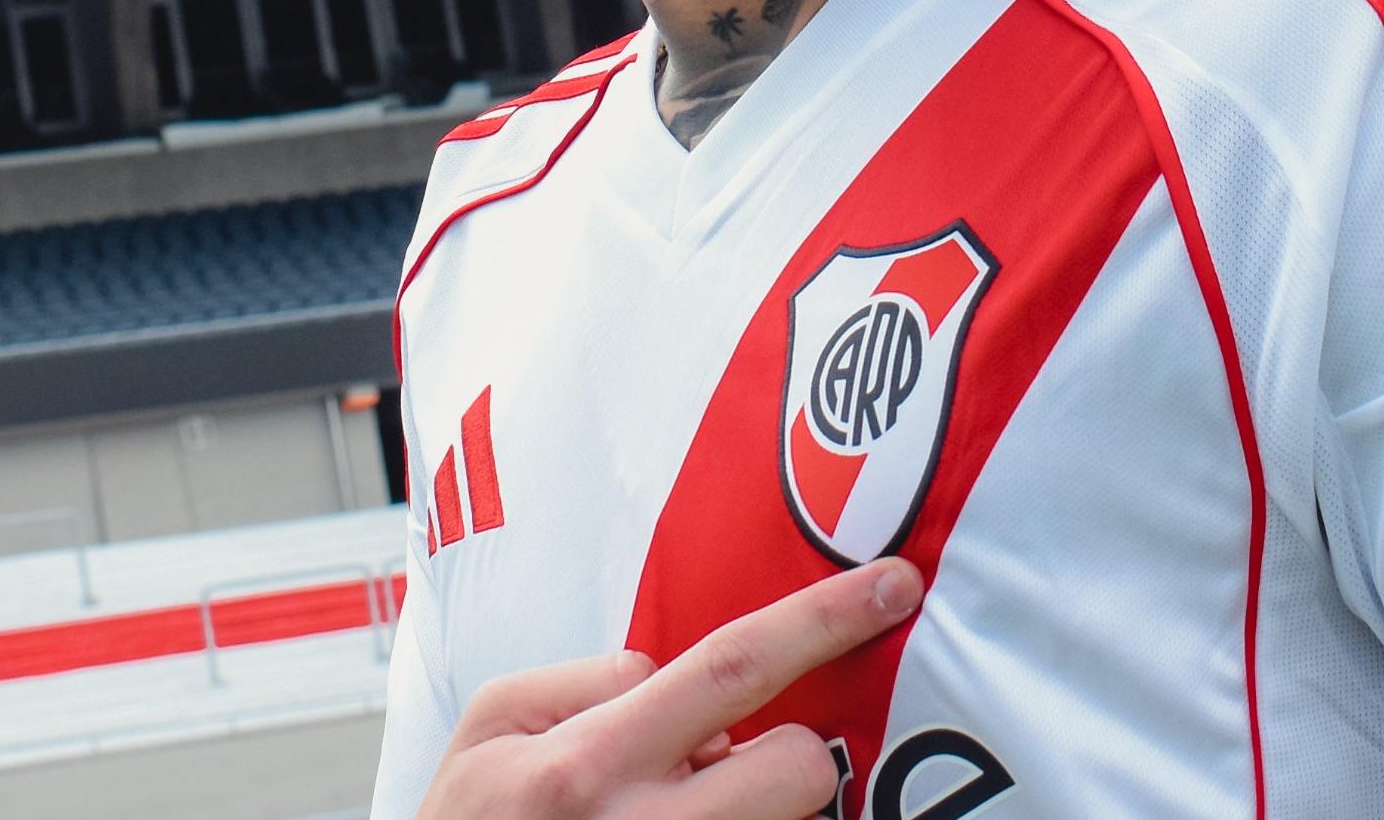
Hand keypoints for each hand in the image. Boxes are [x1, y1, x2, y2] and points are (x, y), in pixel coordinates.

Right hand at [414, 556, 921, 819]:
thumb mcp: (489, 728)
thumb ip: (587, 680)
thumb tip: (670, 679)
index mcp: (586, 764)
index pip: (731, 670)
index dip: (823, 621)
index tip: (893, 586)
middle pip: (796, 772)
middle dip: (788, 756)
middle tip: (720, 768)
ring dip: (745, 810)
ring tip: (666, 812)